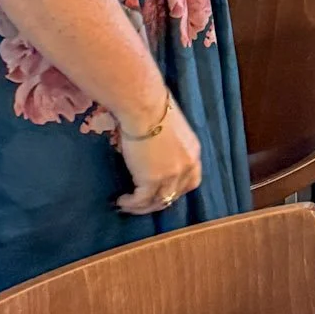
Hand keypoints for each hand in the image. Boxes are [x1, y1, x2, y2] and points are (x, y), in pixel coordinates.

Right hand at [116, 98, 202, 214]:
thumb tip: (154, 148)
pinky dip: (131, 204)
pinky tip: (121, 201)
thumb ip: (168, 143)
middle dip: (158, 200)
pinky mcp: (153, 180)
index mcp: (193, 152)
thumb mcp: (170, 128)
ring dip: (142, 206)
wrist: (144, 107)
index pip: (191, 179)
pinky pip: (141, 200)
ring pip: (158, 201)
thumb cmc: (152, 107)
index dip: (176, 188)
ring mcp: (172, 175)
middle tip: (142, 202)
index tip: (161, 190)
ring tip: (128, 205)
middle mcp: (187, 166)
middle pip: (176, 194)